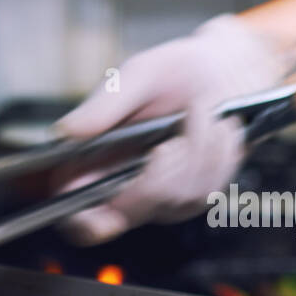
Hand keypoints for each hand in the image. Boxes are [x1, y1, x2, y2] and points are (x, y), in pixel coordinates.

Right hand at [54, 15, 285, 243]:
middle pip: (132, 210)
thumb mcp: (139, 75)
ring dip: (200, 148)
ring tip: (205, 112)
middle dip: (163, 168)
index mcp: (90, 164)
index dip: (84, 224)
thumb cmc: (178, 71)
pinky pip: (207, 190)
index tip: (104, 220)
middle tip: (186, 115)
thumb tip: (65, 131)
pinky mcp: (194, 198)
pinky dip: (219, 154)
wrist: (230, 71)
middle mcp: (121, 188)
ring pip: (176, 198)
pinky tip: (218, 129)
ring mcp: (160, 198)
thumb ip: (103, 105)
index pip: (77, 214)